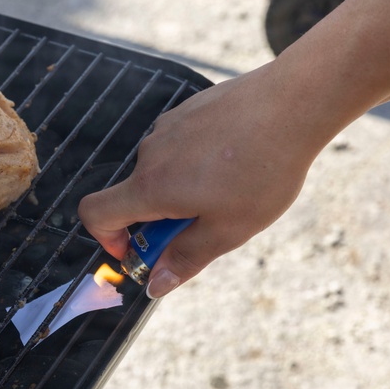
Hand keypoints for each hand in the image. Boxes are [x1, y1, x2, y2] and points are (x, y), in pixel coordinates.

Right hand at [78, 62, 336, 297]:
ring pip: (161, 172)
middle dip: (161, 219)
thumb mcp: (228, 230)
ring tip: (232, 188)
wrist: (294, 103)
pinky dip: (196, 162)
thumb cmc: (263, 169)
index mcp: (152, 188)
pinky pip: (179, 147)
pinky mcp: (187, 111)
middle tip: (209, 224)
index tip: (141, 249)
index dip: (107, 239)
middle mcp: (150, 154)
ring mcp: (167, 128)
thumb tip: (154, 285)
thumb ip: (185, 259)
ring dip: (182, 190)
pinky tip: (236, 160)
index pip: (95, 214)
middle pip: (135, 196)